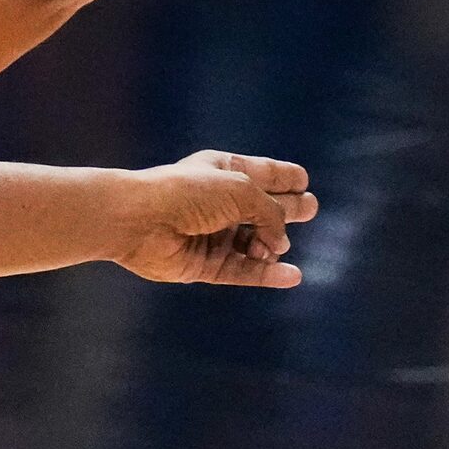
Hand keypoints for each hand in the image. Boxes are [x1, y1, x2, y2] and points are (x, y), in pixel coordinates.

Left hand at [110, 150, 319, 286]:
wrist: (138, 220)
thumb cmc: (189, 193)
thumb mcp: (241, 190)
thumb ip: (272, 215)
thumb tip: (282, 243)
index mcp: (225, 172)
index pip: (263, 174)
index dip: (284, 177)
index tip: (303, 181)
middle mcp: (220, 203)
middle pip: (263, 208)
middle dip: (287, 209)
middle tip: (310, 209)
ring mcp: (213, 235)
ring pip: (255, 243)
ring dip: (272, 245)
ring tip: (278, 246)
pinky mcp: (206, 265)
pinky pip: (243, 271)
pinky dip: (267, 275)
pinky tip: (291, 275)